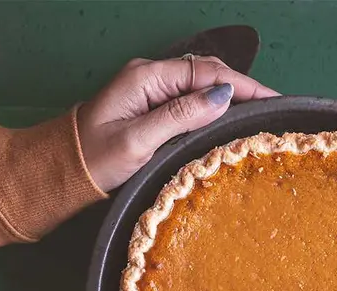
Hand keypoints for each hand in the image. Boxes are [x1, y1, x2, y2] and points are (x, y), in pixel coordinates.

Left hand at [77, 56, 278, 191]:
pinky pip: (191, 98)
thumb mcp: (138, 141)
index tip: (274, 100)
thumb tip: (222, 97)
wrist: (62, 171)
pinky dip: (215, 104)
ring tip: (260, 112)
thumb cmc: (94, 160)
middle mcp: (151, 77)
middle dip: (243, 87)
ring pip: (201, 84)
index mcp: (147, 78)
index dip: (244, 85)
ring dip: (231, 95)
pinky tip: (230, 116)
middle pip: (208, 73)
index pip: (207, 73)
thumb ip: (180, 116)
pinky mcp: (152, 106)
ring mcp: (151, 90)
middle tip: (274, 108)